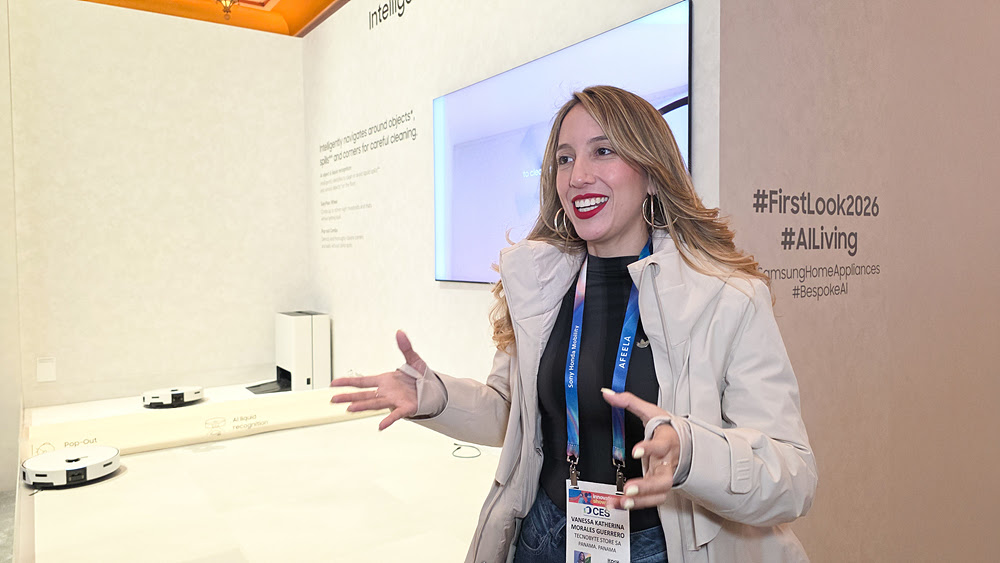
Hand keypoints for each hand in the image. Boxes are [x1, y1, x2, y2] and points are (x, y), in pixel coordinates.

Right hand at [330, 330, 423, 430]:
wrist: (433, 389)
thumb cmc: (420, 377)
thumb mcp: (413, 359)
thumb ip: (405, 347)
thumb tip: (400, 333)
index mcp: (385, 380)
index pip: (363, 381)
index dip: (347, 382)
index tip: (334, 384)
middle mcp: (386, 391)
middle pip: (364, 395)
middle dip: (348, 397)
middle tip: (334, 400)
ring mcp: (394, 400)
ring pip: (375, 404)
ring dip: (363, 406)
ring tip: (350, 409)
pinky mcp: (405, 408)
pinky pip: (396, 414)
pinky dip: (389, 419)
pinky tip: (381, 425)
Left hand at [600, 389, 679, 510]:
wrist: (685, 442)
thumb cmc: (667, 428)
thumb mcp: (650, 411)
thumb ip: (629, 402)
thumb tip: (608, 394)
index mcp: (667, 442)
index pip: (661, 446)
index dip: (649, 449)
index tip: (636, 451)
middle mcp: (668, 463)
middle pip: (663, 479)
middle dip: (646, 486)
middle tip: (629, 489)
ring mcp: (665, 477)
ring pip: (658, 493)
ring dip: (640, 500)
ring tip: (623, 502)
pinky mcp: (660, 487)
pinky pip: (651, 500)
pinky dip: (635, 505)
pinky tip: (618, 505)